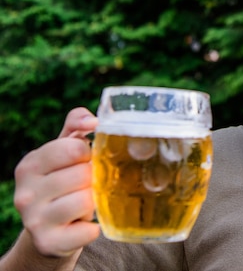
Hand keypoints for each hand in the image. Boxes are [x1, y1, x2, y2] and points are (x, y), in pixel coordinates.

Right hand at [13, 107, 100, 257]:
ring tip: (86, 203)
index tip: (86, 160)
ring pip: (86, 201)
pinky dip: (94, 228)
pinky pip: (87, 231)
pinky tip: (85, 225)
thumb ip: (76, 125)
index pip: (72, 148)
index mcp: (30, 165)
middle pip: (82, 175)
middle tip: (88, 186)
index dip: (89, 153)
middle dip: (94, 179)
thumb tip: (92, 120)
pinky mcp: (48, 242)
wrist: (52, 231)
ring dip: (95, 202)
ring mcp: (34, 220)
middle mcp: (26, 193)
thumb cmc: (64, 182)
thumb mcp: (65, 150)